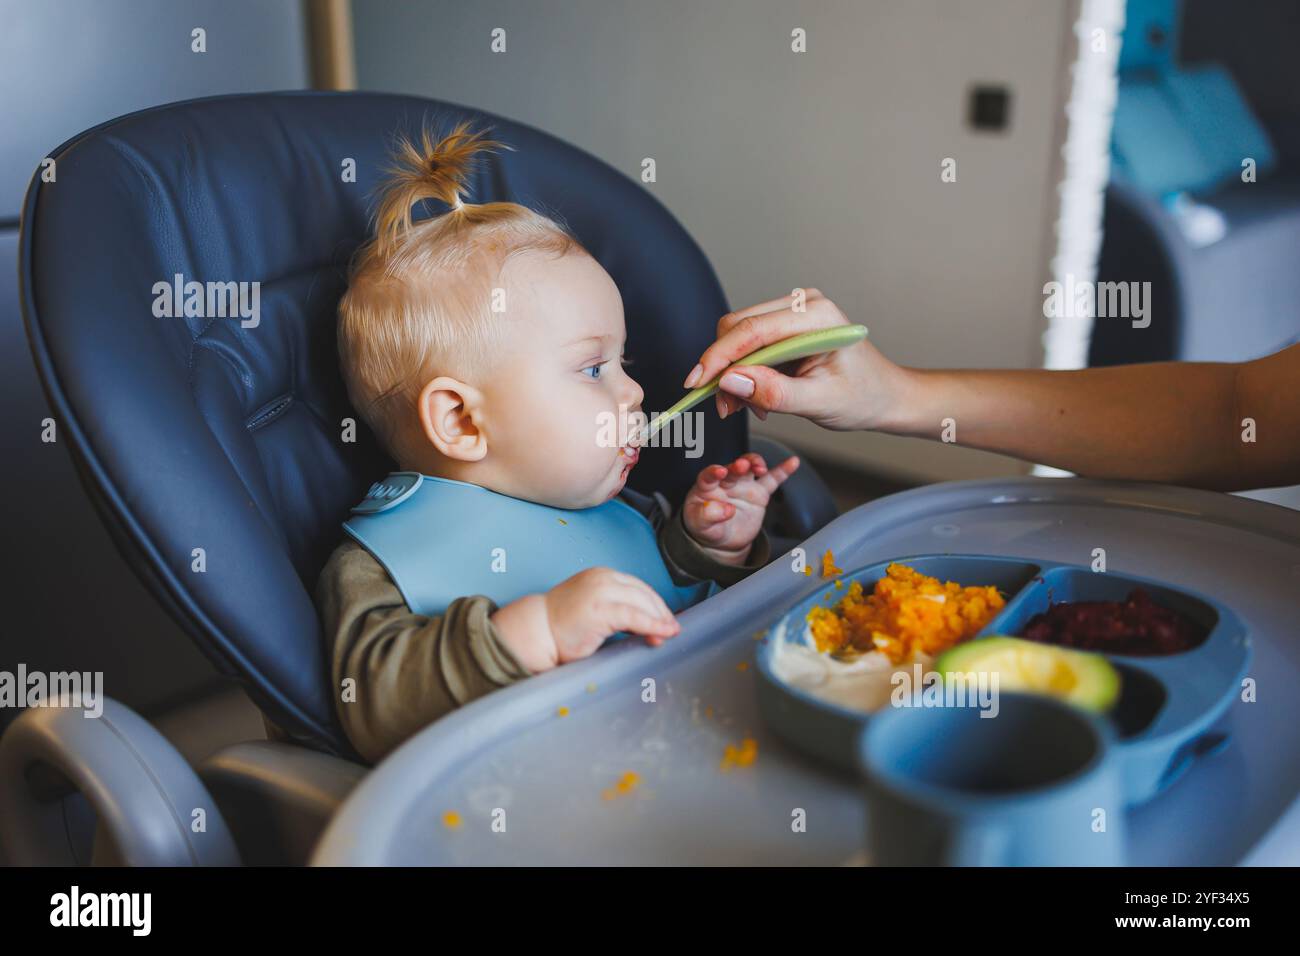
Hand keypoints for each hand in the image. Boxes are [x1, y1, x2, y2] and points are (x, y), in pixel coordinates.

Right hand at [490, 567, 680, 671]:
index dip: (655, 604)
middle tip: (671, 630)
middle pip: (644, 593)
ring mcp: (600, 592)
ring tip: (668, 634)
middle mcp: (602, 579)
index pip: (638, 586)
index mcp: (601, 575)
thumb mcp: (594, 607)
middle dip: (660, 612)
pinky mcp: (600, 610)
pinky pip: (634, 617)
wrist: (537, 632)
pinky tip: (661, 633)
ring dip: (659, 619)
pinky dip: (652, 625)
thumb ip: (616, 607)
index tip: (665, 620)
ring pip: (642, 603)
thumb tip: (647, 622)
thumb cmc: (562, 626)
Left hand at [682, 453, 799, 563]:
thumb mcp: (700, 526)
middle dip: (738, 466)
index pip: (708, 476)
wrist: (724, 540)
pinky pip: (772, 480)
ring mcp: (743, 486)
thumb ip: (707, 516)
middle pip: (732, 469)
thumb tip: (725, 509)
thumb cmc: (707, 528)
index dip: (713, 472)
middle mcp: (725, 482)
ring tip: (760, 468)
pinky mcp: (759, 493)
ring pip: (750, 468)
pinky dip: (783, 471)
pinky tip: (793, 462)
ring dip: (755, 463)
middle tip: (742, 465)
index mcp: (706, 488)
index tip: (720, 471)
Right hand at [684, 289, 911, 431]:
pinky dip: (744, 372)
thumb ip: (775, 393)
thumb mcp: (820, 403)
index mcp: (817, 316)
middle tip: (726, 407)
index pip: (752, 330)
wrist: (884, 396)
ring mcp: (793, 311)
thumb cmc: (862, 397)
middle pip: (738, 326)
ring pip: (738, 335)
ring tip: (748, 406)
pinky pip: (748, 343)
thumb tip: (730, 381)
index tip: (696, 384)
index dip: (718, 357)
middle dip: (723, 368)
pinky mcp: (785, 324)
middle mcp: (803, 304)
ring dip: (732, 373)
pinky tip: (758, 395)